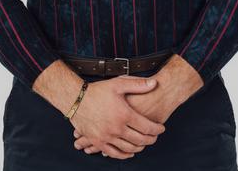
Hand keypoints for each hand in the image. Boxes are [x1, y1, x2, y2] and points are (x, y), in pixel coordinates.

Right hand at [73, 55, 203, 157]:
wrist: (76, 99)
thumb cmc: (97, 91)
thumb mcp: (118, 84)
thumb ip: (138, 84)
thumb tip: (154, 83)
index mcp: (124, 114)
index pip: (147, 127)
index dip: (157, 129)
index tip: (161, 128)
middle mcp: (117, 128)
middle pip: (140, 140)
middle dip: (151, 139)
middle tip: (155, 137)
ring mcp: (107, 137)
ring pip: (128, 148)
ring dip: (139, 147)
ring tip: (144, 143)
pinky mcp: (98, 142)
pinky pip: (114, 154)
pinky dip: (124, 155)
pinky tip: (129, 152)